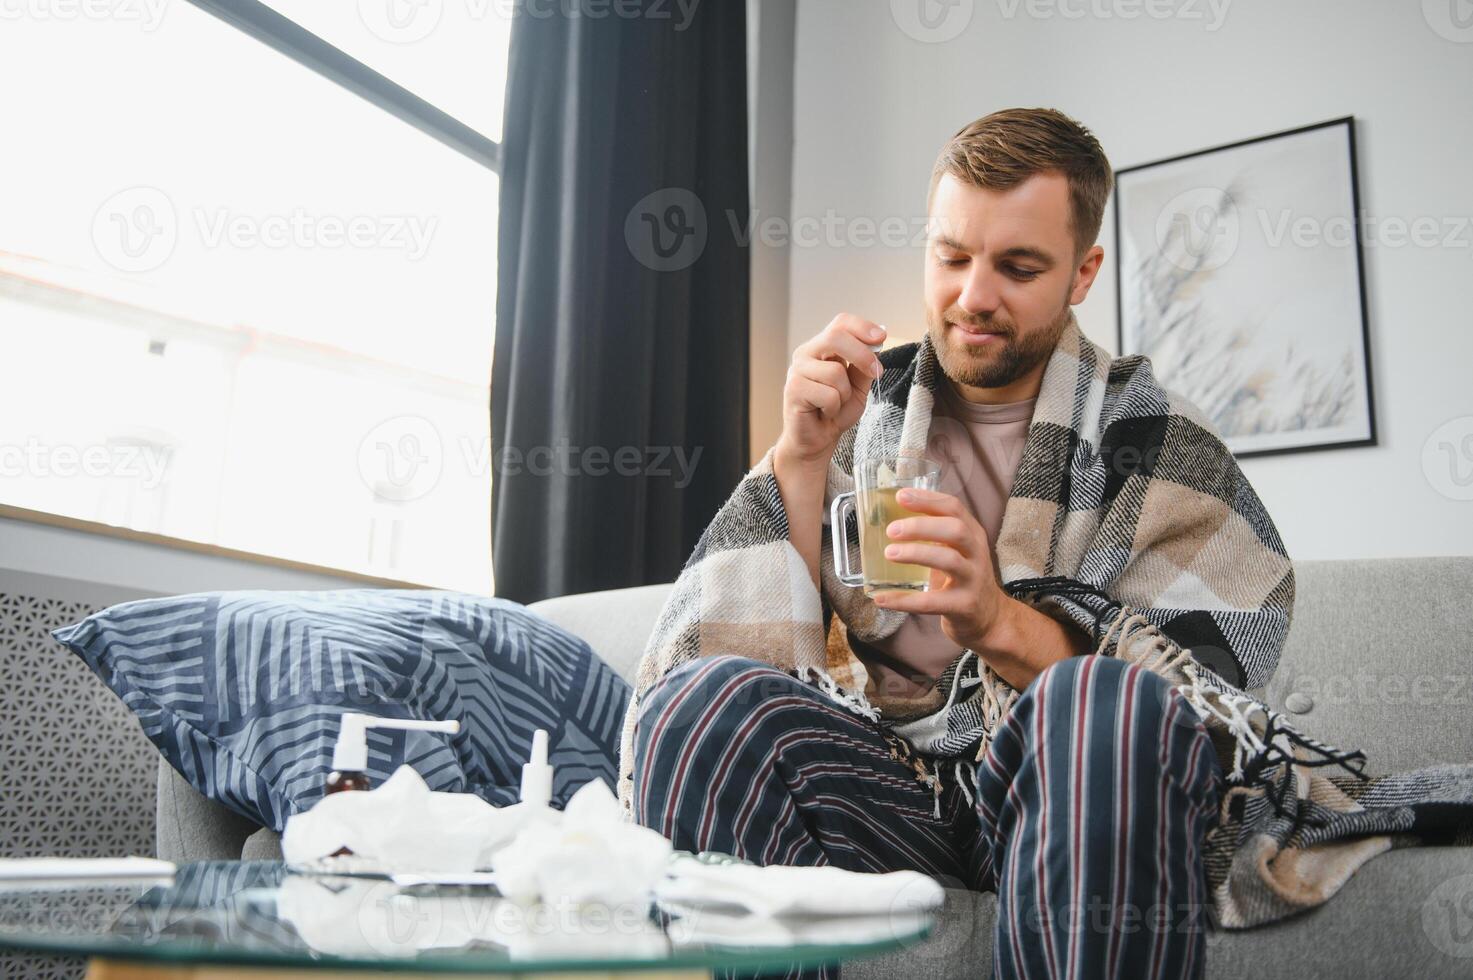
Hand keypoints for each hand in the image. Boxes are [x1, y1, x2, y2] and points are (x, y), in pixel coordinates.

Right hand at [775, 314, 885, 468]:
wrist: (817, 440)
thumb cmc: (836, 411)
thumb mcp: (859, 386)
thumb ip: (864, 365)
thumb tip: (876, 344)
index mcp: (822, 347)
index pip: (840, 323)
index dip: (862, 327)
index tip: (882, 337)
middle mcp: (806, 354)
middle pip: (835, 337)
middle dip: (862, 354)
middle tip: (876, 372)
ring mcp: (797, 370)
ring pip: (835, 372)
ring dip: (845, 393)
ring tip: (835, 404)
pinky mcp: (793, 390)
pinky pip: (827, 394)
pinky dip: (834, 407)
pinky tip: (824, 412)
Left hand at [870, 487, 1008, 653]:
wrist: (990, 618)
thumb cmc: (963, 578)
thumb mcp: (956, 551)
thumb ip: (933, 536)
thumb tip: (887, 520)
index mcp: (972, 534)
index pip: (954, 508)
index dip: (927, 500)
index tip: (900, 496)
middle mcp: (976, 553)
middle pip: (955, 530)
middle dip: (921, 526)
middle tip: (891, 530)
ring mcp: (973, 580)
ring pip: (948, 560)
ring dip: (916, 554)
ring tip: (890, 553)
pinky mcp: (964, 606)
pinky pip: (932, 602)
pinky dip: (904, 600)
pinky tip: (882, 598)